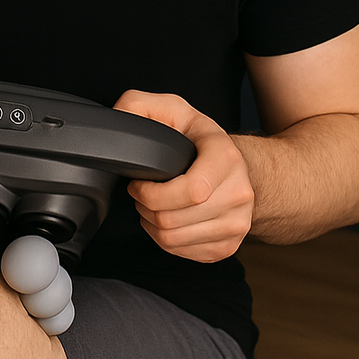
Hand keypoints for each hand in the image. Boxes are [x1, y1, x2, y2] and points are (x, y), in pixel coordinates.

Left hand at [113, 90, 253, 262]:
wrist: (238, 165)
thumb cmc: (200, 138)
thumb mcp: (172, 109)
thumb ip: (140, 105)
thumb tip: (119, 115)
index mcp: (226, 158)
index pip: (191, 191)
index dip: (152, 193)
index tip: (138, 182)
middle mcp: (238, 192)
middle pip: (174, 219)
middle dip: (146, 207)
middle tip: (141, 193)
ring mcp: (237, 222)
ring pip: (176, 240)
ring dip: (152, 225)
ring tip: (151, 205)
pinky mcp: (230, 245)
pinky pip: (184, 253)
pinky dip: (166, 240)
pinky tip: (165, 219)